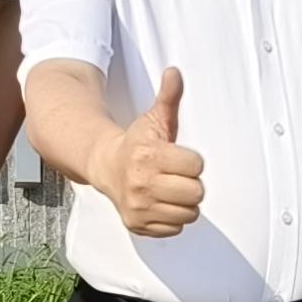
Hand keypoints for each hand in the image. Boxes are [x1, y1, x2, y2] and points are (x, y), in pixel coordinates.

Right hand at [103, 69, 206, 237]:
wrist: (105, 166)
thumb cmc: (136, 143)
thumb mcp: (154, 119)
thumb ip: (168, 97)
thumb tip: (174, 73)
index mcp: (148, 156)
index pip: (196, 166)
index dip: (191, 161)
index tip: (178, 157)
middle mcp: (141, 183)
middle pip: (195, 192)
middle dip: (190, 183)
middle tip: (175, 175)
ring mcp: (139, 207)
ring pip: (188, 213)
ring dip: (183, 202)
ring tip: (169, 189)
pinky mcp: (138, 224)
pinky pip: (175, 228)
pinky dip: (172, 217)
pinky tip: (161, 202)